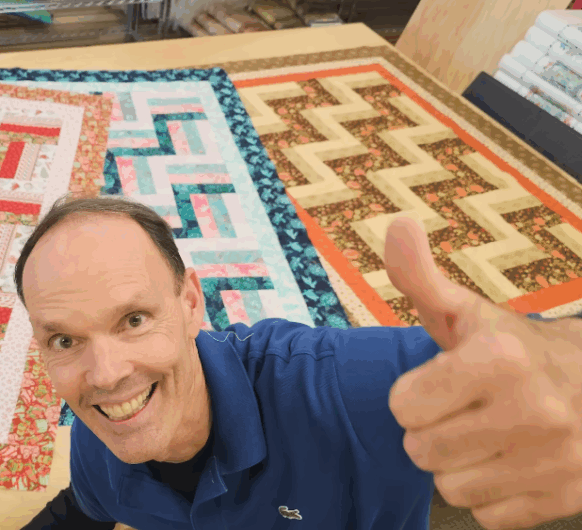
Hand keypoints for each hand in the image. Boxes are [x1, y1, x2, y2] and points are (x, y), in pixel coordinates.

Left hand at [384, 216, 581, 529]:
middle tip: (463, 411)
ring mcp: (556, 459)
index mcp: (499, 358)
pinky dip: (492, 495)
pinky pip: (488, 517)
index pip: (402, 407)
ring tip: (486, 436)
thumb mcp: (467, 312)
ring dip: (459, 466)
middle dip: (432, 432)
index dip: (414, 395)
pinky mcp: (567, 498)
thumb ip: (420, 276)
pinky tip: (511, 463)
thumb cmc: (514, 349)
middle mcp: (534, 410)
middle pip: (421, 451)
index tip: (443, 383)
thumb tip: (396, 224)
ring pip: (451, 488)